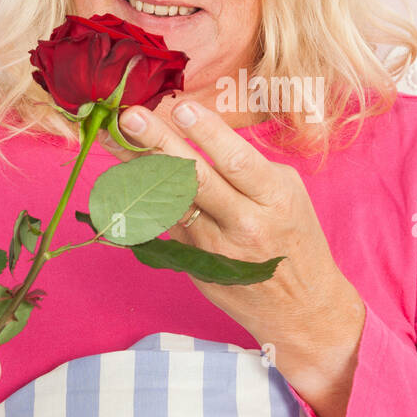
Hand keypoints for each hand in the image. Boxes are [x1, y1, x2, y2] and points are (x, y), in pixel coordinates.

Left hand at [104, 99, 364, 416]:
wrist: (301, 309)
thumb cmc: (296, 239)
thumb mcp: (288, 195)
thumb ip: (249, 169)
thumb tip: (198, 136)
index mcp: (275, 200)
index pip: (237, 162)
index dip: (207, 134)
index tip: (181, 107)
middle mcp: (243, 225)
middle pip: (195, 179)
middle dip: (160, 144)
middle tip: (131, 116)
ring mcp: (214, 249)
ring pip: (170, 202)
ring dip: (139, 168)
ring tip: (115, 139)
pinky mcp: (194, 264)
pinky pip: (166, 224)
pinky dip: (143, 198)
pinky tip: (123, 175)